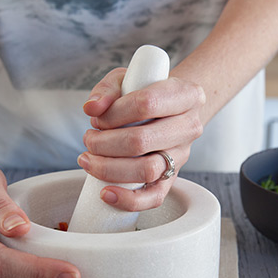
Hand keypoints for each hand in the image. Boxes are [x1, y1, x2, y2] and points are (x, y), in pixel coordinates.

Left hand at [80, 68, 205, 211]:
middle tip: (89, 139)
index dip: (114, 113)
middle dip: (104, 143)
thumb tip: (93, 109)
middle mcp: (189, 126)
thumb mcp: (127, 78)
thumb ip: (107, 89)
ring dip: (108, 167)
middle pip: (142, 140)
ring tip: (89, 159)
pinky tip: (105, 193)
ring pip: (146, 170)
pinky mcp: (173, 178)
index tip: (98, 117)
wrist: (170, 110)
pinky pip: (154, 197)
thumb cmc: (146, 92)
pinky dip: (128, 199)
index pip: (147, 103)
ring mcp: (182, 155)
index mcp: (185, 95)